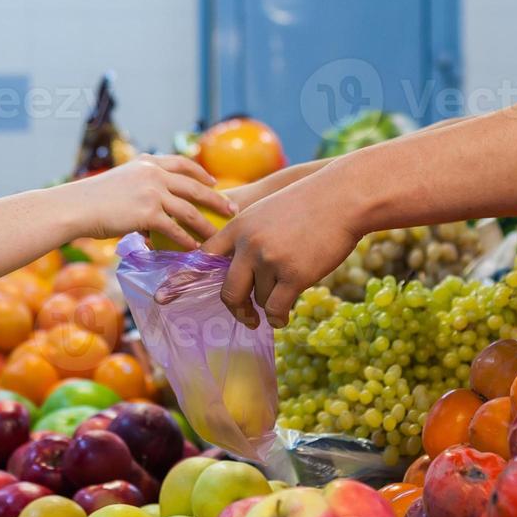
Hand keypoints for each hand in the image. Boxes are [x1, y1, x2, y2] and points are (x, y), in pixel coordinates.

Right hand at [66, 155, 237, 248]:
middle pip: (194, 186)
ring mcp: (152, 192)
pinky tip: (195, 248)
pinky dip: (187, 240)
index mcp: (147, 162)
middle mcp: (153, 173)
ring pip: (189, 209)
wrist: (76, 206)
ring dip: (206, 224)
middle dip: (216, 199)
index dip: (201, 174)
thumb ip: (139, 186)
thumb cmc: (92, 199)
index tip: (214, 183)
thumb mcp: (119, 181)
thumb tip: (151, 206)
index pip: (182, 163)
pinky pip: (175, 229)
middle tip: (232, 209)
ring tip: (218, 235)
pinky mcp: (148, 213)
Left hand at [201, 172, 360, 328]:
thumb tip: (237, 274)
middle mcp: (249, 244)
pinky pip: (277, 309)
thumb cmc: (309, 205)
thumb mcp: (266, 211)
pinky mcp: (294, 275)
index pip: (204, 257)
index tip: (173, 296)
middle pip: (228, 291)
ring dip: (272, 302)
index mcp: (238, 226)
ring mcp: (271, 260)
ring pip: (261, 300)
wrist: (343, 198)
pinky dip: (278, 318)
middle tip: (246, 316)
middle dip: (236, 308)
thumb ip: (247, 237)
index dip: (189, 279)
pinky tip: (283, 318)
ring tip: (287, 290)